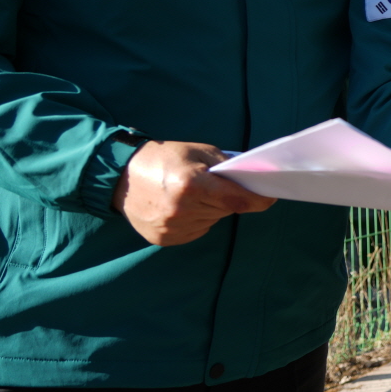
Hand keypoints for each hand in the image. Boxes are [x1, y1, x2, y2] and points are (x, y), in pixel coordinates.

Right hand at [112, 140, 273, 246]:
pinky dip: (196, 220)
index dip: (258, 199)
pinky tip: (180, 207)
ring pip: (213, 221)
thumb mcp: (199, 151)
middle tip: (214, 185)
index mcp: (192, 184)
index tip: (270, 196)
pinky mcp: (164, 239)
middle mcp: (182, 210)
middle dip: (228, 198)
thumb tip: (255, 180)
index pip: (238, 200)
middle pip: (227, 210)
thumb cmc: (164, 158)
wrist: (120, 176)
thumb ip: (227, 167)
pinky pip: (197, 230)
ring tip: (190, 194)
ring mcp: (172, 227)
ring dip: (211, 209)